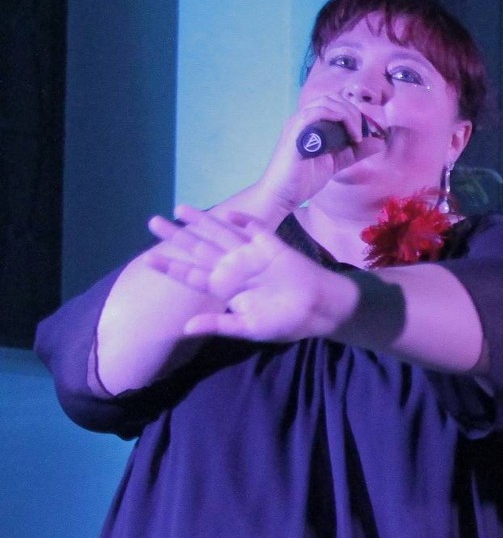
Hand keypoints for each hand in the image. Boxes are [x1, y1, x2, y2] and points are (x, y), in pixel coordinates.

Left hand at [145, 206, 350, 341]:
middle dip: (176, 236)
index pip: (192, 275)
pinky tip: (227, 213)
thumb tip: (185, 328)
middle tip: (152, 222)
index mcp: (225, 288)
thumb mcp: (248, 328)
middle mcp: (233, 268)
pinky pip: (255, 230)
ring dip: (201, 221)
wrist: (319, 311)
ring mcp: (251, 255)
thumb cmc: (284, 322)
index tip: (148, 260)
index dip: (171, 267)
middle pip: (199, 248)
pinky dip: (242, 221)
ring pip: (221, 234)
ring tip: (179, 209)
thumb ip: (218, 325)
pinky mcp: (272, 246)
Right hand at [252, 95, 390, 212]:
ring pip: (326, 102)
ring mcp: (298, 123)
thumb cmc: (305, 179)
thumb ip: (356, 151)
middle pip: (332, 98)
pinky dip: (337, 118)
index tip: (365, 134)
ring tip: (356, 136)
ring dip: (348, 115)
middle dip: (354, 113)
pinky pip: (316, 112)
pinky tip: (349, 136)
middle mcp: (303, 119)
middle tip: (361, 135)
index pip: (334, 103)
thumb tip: (379, 142)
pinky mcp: (295, 132)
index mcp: (311, 123)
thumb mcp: (338, 162)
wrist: (283, 195)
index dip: (354, 113)